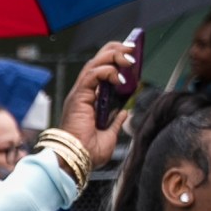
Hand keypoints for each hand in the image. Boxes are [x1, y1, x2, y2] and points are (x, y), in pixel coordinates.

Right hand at [60, 39, 136, 166]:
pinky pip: (92, 75)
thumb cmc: (88, 152)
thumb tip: (124, 113)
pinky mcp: (78, 96)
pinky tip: (119, 78)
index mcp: (89, 100)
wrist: (77, 161)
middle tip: (132, 49)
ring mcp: (80, 93)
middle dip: (116, 50)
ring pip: (94, 63)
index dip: (115, 59)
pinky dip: (107, 71)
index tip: (132, 57)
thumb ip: (116, 122)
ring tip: (130, 59)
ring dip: (114, 57)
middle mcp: (83, 93)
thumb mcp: (110, 135)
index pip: (101, 70)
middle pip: (97, 60)